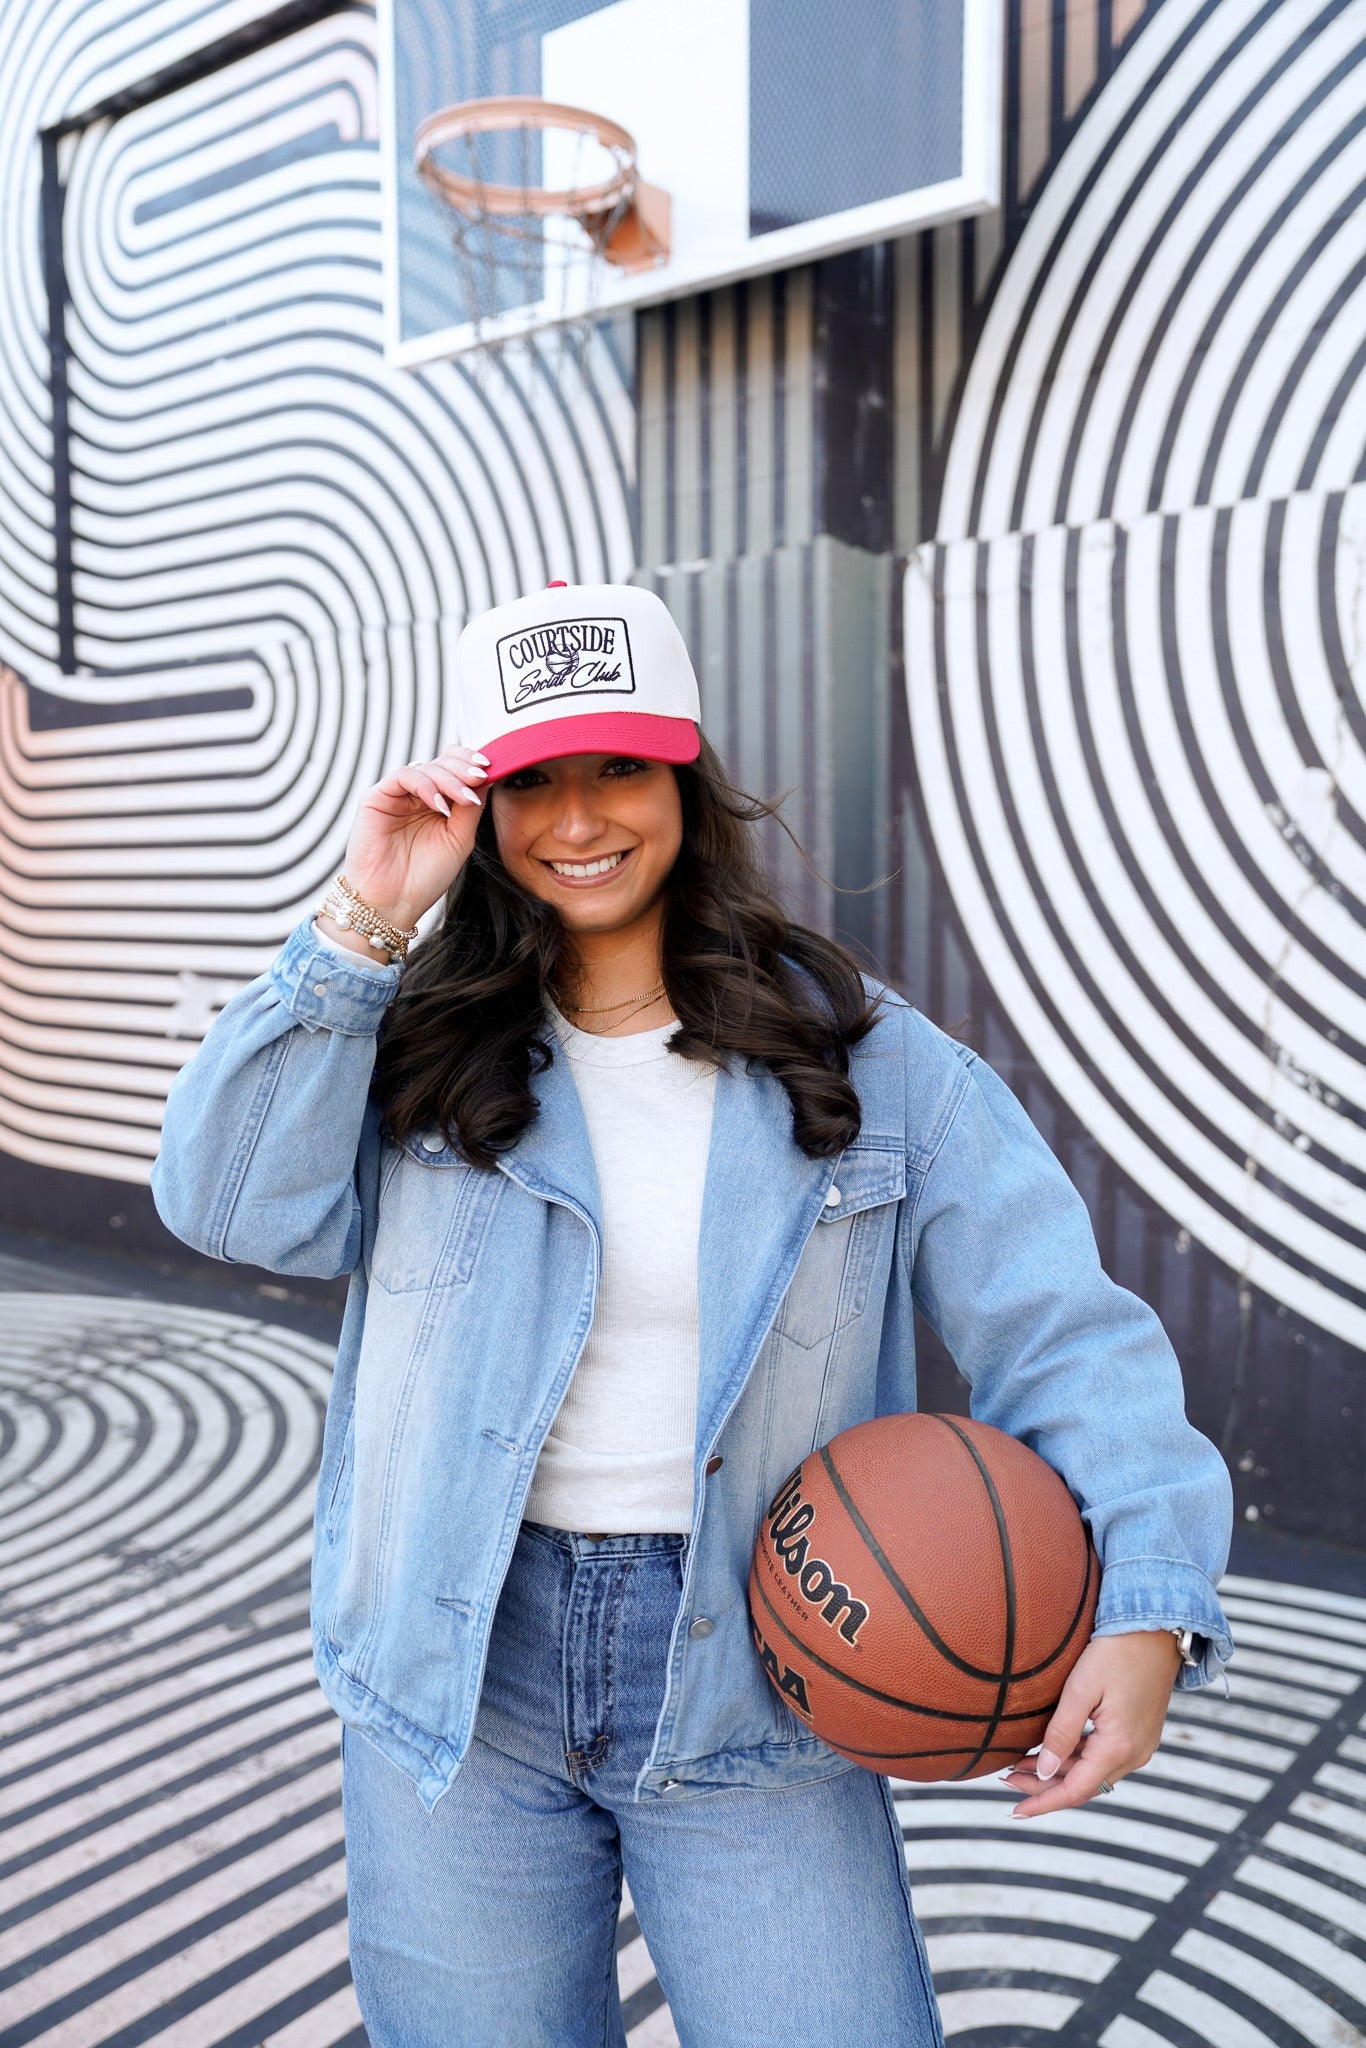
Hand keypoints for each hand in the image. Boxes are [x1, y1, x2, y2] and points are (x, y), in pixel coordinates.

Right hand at [341, 745, 489, 929]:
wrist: (393, 902)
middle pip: (442, 763)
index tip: (490, 767)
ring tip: (465, 798)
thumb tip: (487, 776)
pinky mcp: (376, 798)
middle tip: (480, 776)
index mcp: (437, 803)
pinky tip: (440, 806)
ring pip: (426, 767)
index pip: (454, 769)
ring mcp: (397, 795)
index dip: (471, 762)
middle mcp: (417, 796)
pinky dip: (427, 786)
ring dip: (450, 779)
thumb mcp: (459, 839)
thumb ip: (471, 808)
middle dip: (464, 767)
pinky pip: (404, 776)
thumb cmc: (425, 877)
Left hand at [1002, 1629, 1181, 1816]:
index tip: (1014, 1812)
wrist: (1157, 1630)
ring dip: (1059, 1772)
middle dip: (1044, 1787)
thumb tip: (1043, 1772)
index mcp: (1120, 1747)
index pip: (1075, 1791)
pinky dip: (1076, 1759)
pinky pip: (1104, 1757)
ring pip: (1093, 1772)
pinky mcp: (1139, 1733)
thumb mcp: (1081, 1688)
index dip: (1043, 1802)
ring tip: (1019, 1765)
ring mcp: (1140, 1745)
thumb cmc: (1117, 1651)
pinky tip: (1053, 1751)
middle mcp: (1135, 1754)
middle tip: (1005, 1780)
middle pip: (1083, 1785)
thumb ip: (1061, 1733)